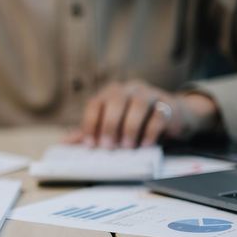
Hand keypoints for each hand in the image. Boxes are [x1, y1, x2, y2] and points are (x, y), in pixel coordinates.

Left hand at [65, 80, 218, 148]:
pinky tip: (145, 145)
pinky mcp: (168, 104)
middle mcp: (129, 89)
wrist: (172, 117)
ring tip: (127, 147)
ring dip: (130, 127)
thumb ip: (91, 133)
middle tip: (108, 147)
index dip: (90, 123)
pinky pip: (159, 114)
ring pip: (138, 104)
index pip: (95, 103)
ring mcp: (149, 94)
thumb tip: (64, 143)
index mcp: (111, 93)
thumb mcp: (112, 127)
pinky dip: (151, 131)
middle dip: (109, 125)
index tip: (90, 145)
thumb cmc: (136, 122)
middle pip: (115, 101)